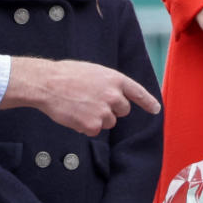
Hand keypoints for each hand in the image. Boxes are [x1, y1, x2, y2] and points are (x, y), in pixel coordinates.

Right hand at [3, 57, 160, 135]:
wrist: (47, 84)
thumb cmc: (65, 75)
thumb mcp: (92, 71)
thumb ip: (107, 83)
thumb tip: (114, 97)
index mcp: (115, 79)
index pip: (138, 92)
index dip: (148, 102)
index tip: (155, 109)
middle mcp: (114, 96)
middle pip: (122, 111)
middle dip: (111, 109)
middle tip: (90, 101)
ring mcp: (105, 111)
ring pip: (108, 122)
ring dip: (96, 118)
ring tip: (78, 106)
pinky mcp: (93, 125)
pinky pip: (94, 130)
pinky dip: (84, 126)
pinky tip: (73, 114)